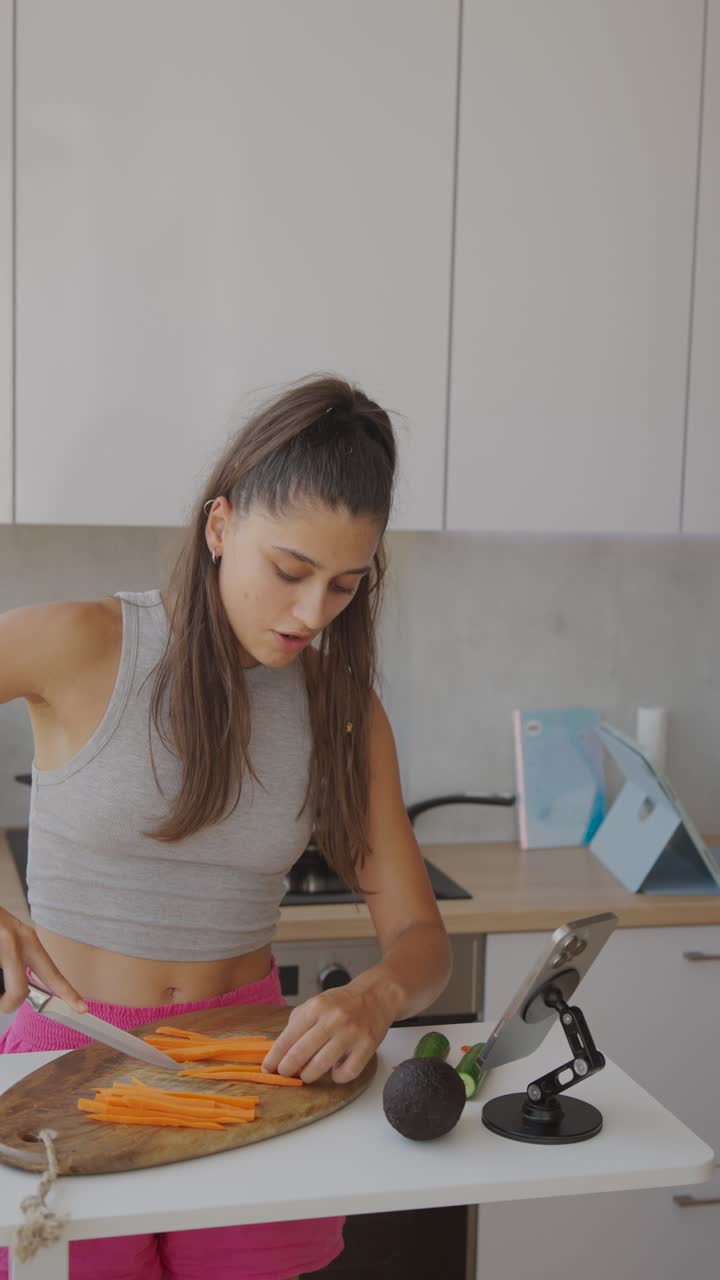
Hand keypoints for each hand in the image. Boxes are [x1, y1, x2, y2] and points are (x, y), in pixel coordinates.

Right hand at [0, 907, 87, 1013]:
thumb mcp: (9, 938)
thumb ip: (19, 962)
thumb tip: (21, 992)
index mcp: (27, 940)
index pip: (52, 972)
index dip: (68, 993)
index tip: (83, 1009)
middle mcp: (15, 941)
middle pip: (18, 993)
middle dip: (9, 1005)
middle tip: (4, 1004)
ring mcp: (0, 944)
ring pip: (1, 991)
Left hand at [262, 971, 401, 1084]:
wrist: (376, 995)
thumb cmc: (342, 1002)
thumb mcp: (316, 1003)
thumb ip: (297, 1023)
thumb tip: (280, 1050)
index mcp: (316, 1007)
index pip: (288, 1037)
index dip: (274, 1057)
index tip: (267, 1068)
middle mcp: (333, 1019)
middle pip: (301, 1053)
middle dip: (287, 1068)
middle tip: (284, 1073)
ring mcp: (351, 1033)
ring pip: (321, 1066)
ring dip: (309, 1075)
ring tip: (307, 1074)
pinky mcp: (367, 1046)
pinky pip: (347, 1073)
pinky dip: (337, 1077)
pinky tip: (334, 1072)